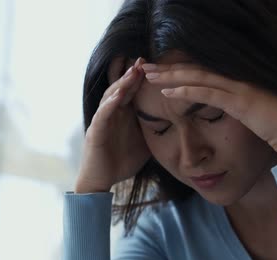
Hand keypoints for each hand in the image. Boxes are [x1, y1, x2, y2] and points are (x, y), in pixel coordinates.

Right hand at [75, 56, 150, 192]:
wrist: (102, 182)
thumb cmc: (121, 162)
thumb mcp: (145, 143)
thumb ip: (157, 131)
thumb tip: (182, 125)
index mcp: (122, 115)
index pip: (132, 91)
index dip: (141, 78)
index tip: (155, 65)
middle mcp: (111, 114)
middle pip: (121, 88)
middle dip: (132, 73)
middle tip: (143, 59)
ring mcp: (102, 121)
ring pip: (110, 96)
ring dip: (121, 83)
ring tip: (133, 72)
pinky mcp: (95, 133)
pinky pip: (102, 115)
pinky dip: (110, 104)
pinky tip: (119, 96)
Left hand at [141, 63, 276, 159]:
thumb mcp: (259, 122)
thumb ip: (244, 118)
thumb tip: (236, 121)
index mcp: (241, 87)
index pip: (206, 75)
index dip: (182, 72)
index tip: (162, 73)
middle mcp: (239, 83)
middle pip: (197, 71)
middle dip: (169, 69)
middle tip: (146, 66)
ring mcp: (240, 90)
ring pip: (198, 77)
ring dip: (171, 75)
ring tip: (149, 74)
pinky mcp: (241, 102)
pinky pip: (207, 94)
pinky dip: (185, 91)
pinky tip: (166, 92)